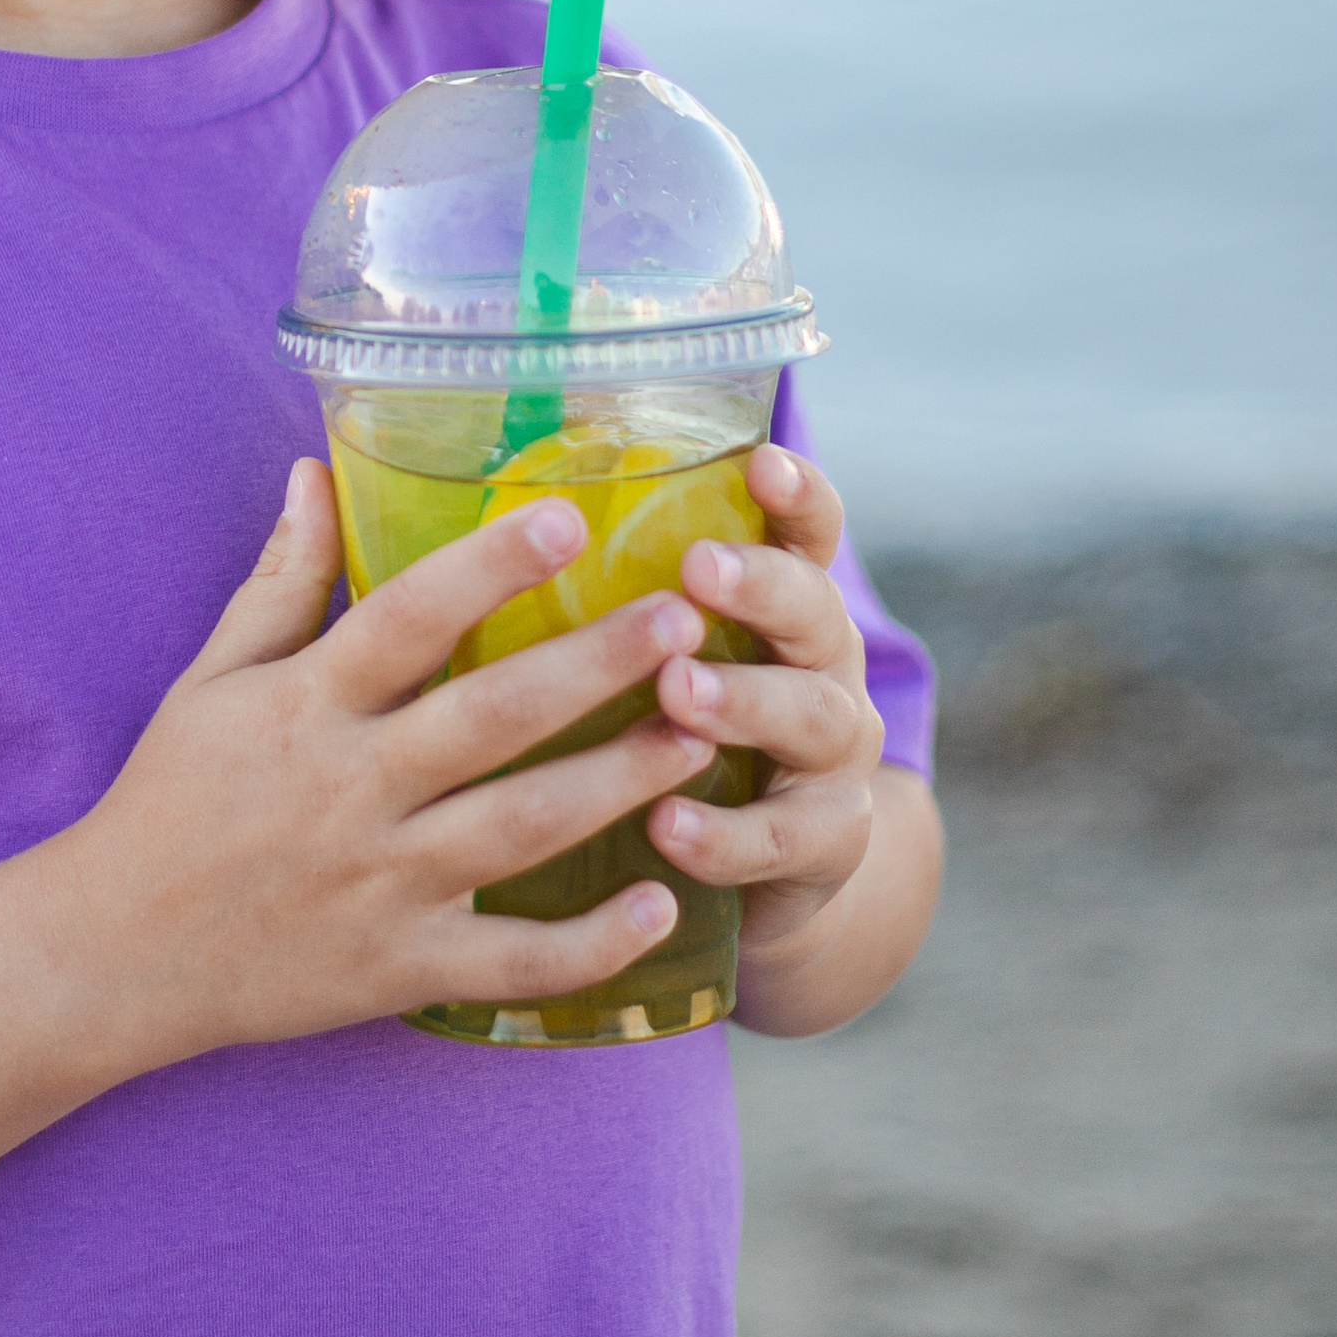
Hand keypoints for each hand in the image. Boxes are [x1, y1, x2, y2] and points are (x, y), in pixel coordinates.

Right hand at [58, 459, 721, 1059]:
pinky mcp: (399, 970)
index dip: (488, 567)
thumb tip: (316, 471)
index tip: (569, 519)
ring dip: (617, 782)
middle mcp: (348, 790)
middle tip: (683, 624)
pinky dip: (590, 944)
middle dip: (593, 668)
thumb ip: (280, 580)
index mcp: (303, 707)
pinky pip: (511, 962)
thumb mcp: (212, 679)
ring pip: (519, 829)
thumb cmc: (170, 801)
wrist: (110, 955)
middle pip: (489, 719)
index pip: (405, 620)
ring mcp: (380, 885)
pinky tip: (662, 902)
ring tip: (702, 735)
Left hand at [648, 441, 885, 974]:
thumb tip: (502, 518)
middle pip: (818, 612)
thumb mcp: (663, 660)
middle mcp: (825, 669)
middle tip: (698, 570)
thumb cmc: (678, 737)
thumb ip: (614, 599)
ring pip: (812, 718)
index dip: (796, 495)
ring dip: (744, 700)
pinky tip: (667, 823)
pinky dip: (725, 833)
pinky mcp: (823, 847)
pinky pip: (782, 839)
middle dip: (761, 586)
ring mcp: (834, 760)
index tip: (760, 462)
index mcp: (783, 608)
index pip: (807, 534)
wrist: (761, 874)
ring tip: (678, 691)